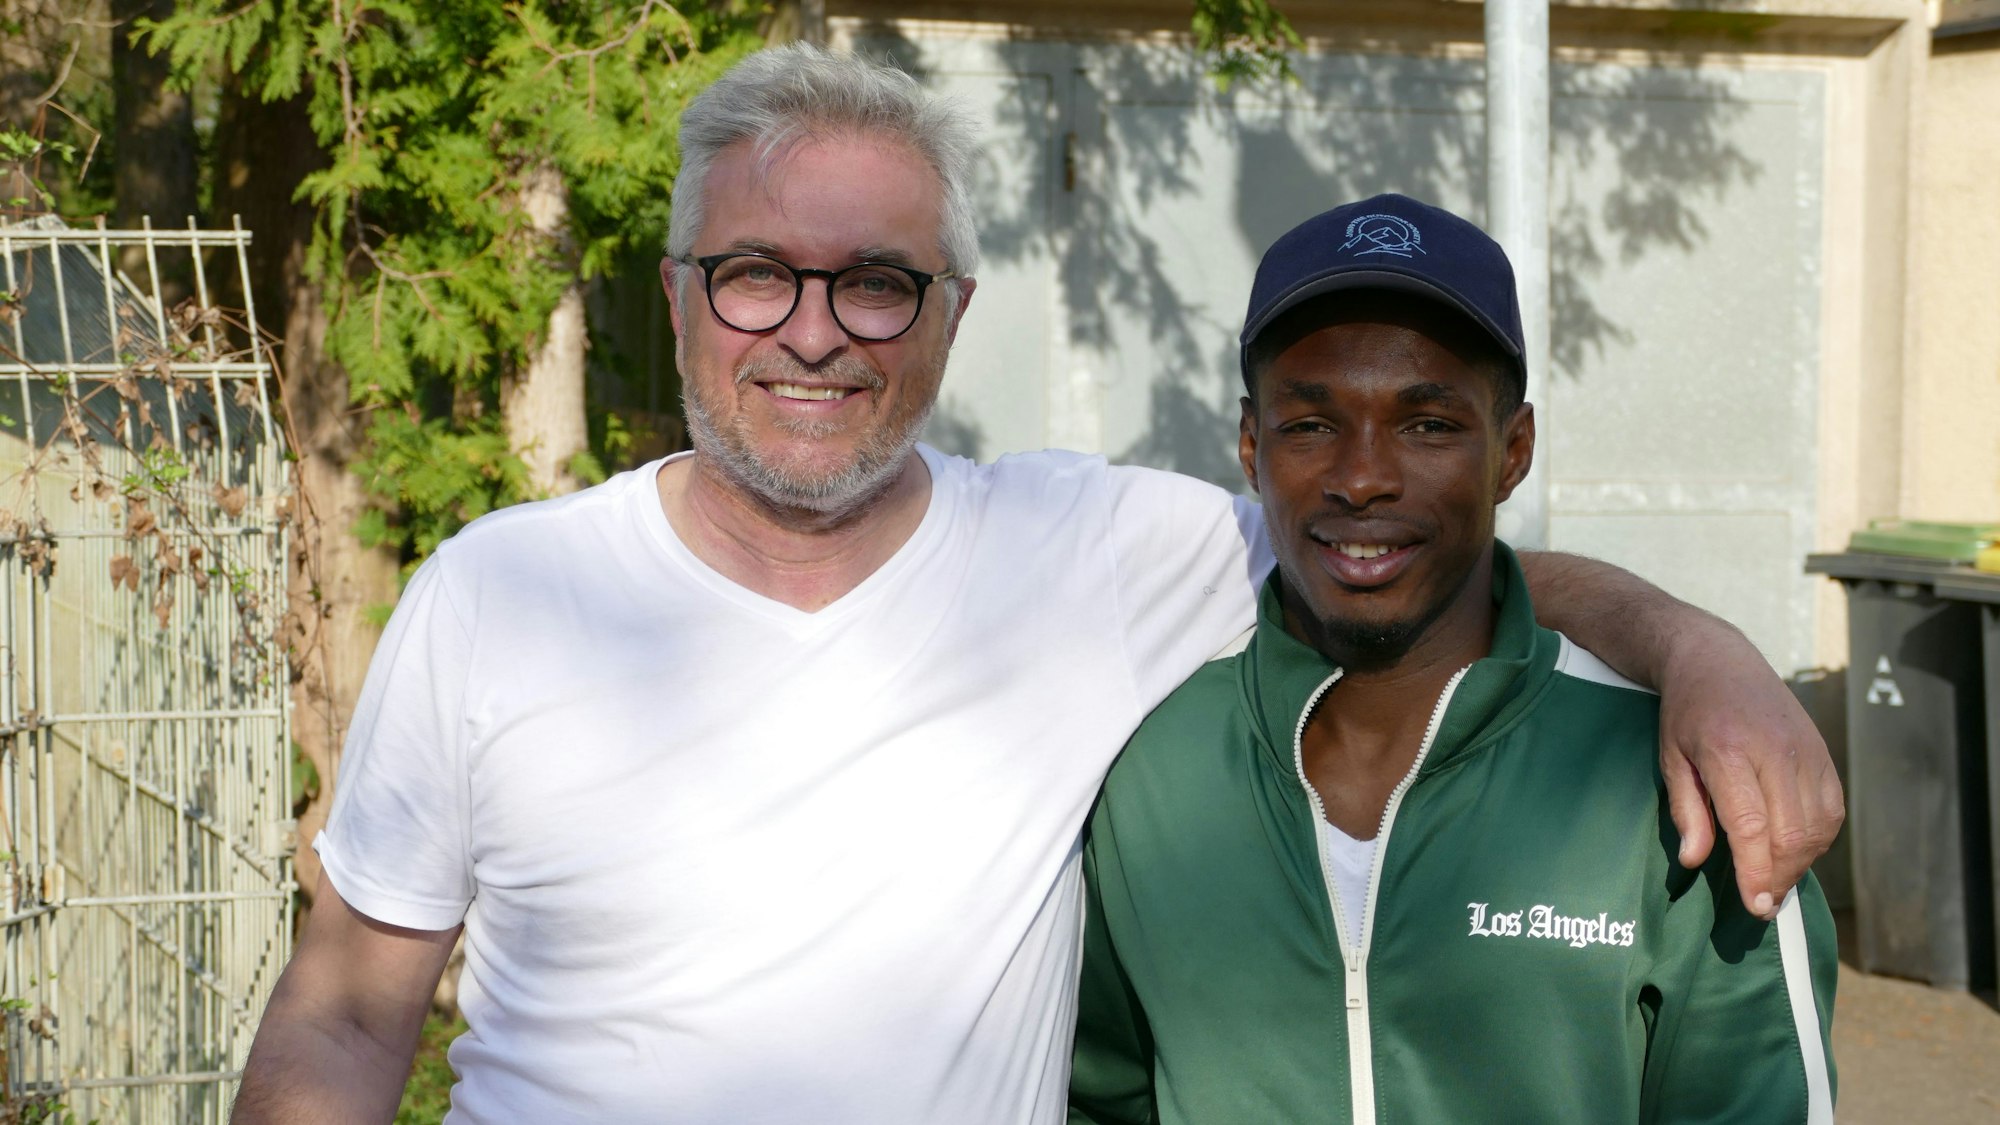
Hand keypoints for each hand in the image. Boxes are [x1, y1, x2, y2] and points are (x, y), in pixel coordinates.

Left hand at [1657, 620, 1844, 918]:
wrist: (1718, 660)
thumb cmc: (1687, 714)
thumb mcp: (1671, 759)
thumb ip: (1685, 811)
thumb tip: (1695, 860)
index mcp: (1728, 751)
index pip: (1751, 824)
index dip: (1756, 870)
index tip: (1754, 904)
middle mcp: (1775, 751)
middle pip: (1791, 832)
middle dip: (1779, 876)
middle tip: (1762, 903)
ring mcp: (1806, 751)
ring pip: (1818, 825)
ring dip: (1800, 863)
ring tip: (1775, 880)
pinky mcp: (1824, 753)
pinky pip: (1831, 809)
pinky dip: (1818, 839)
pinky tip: (1795, 850)